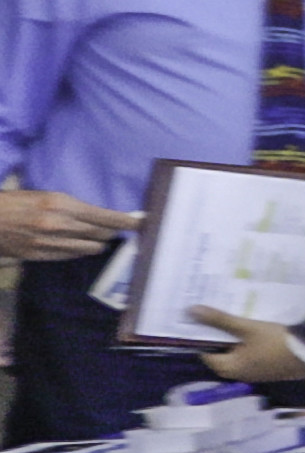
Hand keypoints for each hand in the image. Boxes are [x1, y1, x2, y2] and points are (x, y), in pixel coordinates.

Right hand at [0, 189, 134, 266]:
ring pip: (89, 248)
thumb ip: (71, 207)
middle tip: (117, 230)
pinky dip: (78, 251)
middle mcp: (59, 224)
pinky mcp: (40, 256)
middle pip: (100, 234)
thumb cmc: (14, 203)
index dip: (126, 222)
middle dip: (111, 232)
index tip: (142, 224)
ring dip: (96, 244)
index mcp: (61, 204)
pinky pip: (70, 256)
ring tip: (97, 239)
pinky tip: (78, 246)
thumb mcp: (45, 196)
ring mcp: (49, 242)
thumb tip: (97, 216)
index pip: (105, 217)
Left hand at [189, 307, 304, 388]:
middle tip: (224, 320)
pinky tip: (260, 336)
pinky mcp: (270, 371)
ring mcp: (256, 375)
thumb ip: (219, 320)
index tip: (208, 321)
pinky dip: (251, 348)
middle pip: (222, 355)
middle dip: (222, 339)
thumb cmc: (276, 343)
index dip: (205, 337)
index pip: (206, 353)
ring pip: (239, 357)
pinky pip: (253, 359)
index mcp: (229, 367)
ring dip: (238, 343)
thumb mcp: (247, 328)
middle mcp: (239, 375)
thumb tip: (190, 311)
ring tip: (242, 325)